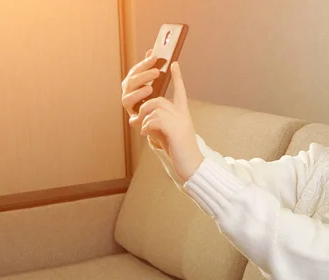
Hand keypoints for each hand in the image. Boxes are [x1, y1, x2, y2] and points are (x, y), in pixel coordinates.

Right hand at [121, 49, 159, 118]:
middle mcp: (128, 93)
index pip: (136, 70)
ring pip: (127, 97)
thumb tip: (151, 51)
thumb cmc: (158, 100)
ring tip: (150, 88)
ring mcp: (129, 106)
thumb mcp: (158, 84)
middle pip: (131, 82)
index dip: (144, 63)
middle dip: (143, 76)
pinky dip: (138, 108)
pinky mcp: (133, 119)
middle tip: (157, 72)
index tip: (154, 56)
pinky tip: (147, 103)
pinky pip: (132, 111)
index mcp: (133, 83)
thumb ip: (153, 69)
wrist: (163, 124)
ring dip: (138, 92)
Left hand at [121, 50, 203, 181]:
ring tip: (142, 129)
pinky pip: (154, 119)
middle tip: (137, 121)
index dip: (178, 78)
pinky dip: (146, 126)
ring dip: (144, 118)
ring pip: (155, 107)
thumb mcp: (166, 135)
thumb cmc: (179, 152)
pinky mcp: (175, 129)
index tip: (175, 64)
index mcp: (182, 114)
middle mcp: (182, 115)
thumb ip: (155, 124)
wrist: (192, 166)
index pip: (181, 92)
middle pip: (159, 100)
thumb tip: (136, 119)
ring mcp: (179, 121)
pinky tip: (145, 134)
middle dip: (144, 108)